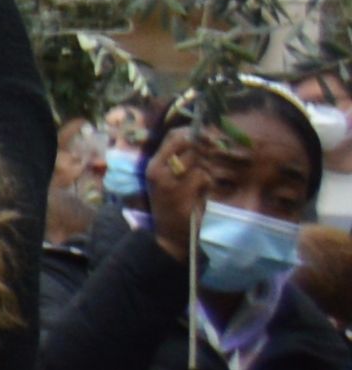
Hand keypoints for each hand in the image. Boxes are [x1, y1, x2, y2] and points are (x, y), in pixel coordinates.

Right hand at [147, 127, 230, 263]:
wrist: (170, 236)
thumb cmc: (173, 205)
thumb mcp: (170, 180)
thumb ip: (181, 160)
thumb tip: (204, 137)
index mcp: (154, 164)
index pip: (174, 135)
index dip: (195, 133)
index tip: (211, 137)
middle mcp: (158, 170)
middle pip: (188, 146)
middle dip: (206, 150)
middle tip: (215, 158)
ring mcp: (168, 182)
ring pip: (197, 161)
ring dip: (208, 168)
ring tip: (206, 180)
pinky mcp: (181, 194)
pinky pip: (202, 177)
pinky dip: (208, 182)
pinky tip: (205, 191)